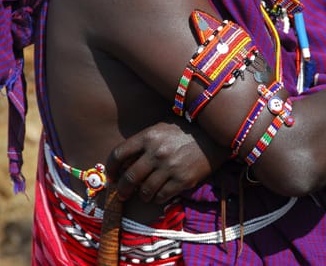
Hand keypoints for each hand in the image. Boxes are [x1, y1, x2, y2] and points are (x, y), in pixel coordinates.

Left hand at [106, 119, 230, 203]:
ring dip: (142, 195)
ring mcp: (169, 167)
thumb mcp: (162, 128)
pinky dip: (157, 198)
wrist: (214, 137)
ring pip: (145, 190)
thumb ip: (144, 141)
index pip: (118, 154)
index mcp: (148, 136)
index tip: (112, 176)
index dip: (111, 168)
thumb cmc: (186, 131)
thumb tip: (125, 161)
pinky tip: (159, 195)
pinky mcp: (183, 180)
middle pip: (129, 177)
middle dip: (122, 189)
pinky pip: (162, 196)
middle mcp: (156, 152)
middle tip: (122, 194)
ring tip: (144, 194)